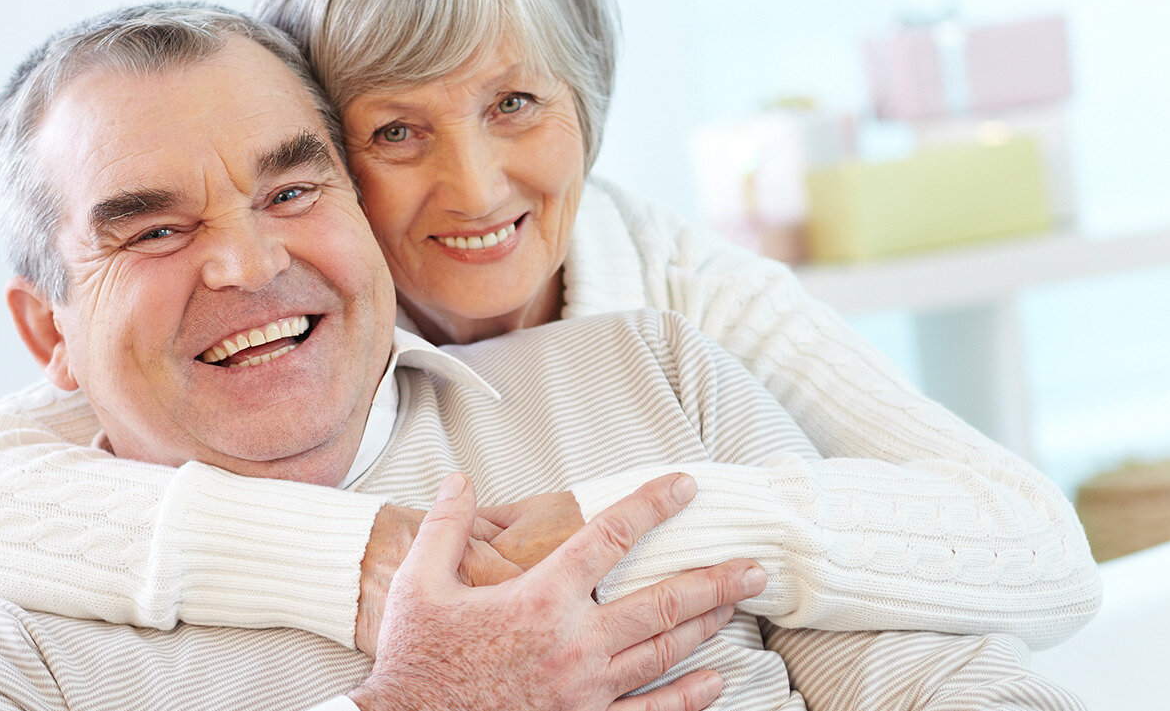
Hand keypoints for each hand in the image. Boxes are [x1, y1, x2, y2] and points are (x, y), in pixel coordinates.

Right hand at [349, 473, 766, 710]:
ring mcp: (586, 689)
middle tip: (754, 565)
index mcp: (541, 598)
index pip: (610, 538)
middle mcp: (575, 642)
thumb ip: (445, 528)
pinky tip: (715, 681)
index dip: (652, 505)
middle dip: (714, 579)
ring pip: (663, 652)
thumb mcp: (419, 585)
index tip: (684, 486)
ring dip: (706, 625)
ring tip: (736, 604)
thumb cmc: (416, 659)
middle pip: (662, 602)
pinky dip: (688, 697)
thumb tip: (458, 481)